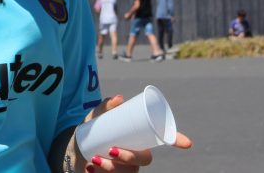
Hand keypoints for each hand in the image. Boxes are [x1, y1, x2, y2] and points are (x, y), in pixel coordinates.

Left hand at [77, 95, 192, 171]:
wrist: (76, 147)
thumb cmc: (94, 130)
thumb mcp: (97, 117)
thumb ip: (106, 106)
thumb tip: (119, 98)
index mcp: (140, 139)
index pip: (163, 141)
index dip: (177, 140)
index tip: (187, 143)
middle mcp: (137, 156)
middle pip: (144, 160)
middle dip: (129, 158)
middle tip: (111, 150)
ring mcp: (127, 169)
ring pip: (128, 172)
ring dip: (111, 168)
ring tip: (94, 160)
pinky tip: (89, 169)